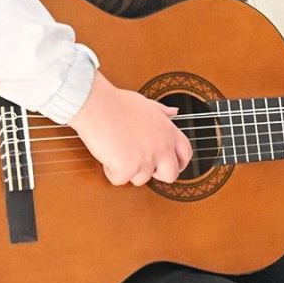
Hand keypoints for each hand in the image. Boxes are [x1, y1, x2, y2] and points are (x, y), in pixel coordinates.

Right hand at [66, 72, 190, 186]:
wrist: (98, 106)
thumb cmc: (117, 103)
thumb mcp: (147, 104)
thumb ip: (162, 112)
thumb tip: (174, 112)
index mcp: (168, 131)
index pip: (186, 154)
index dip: (180, 163)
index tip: (171, 166)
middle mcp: (162, 147)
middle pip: (171, 175)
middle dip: (156, 174)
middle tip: (140, 165)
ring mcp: (146, 159)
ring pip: (141, 179)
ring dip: (128, 170)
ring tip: (117, 150)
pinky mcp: (128, 168)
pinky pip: (120, 179)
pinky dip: (111, 171)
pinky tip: (107, 154)